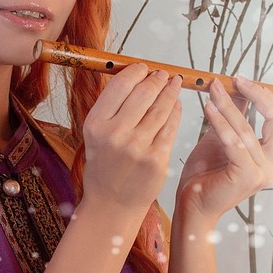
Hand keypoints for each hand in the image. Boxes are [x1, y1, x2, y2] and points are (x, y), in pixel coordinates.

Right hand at [81, 64, 182, 216]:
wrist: (112, 204)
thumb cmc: (105, 166)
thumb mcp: (96, 136)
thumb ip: (112, 108)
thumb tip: (135, 77)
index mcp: (95, 125)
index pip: (120, 86)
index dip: (136, 72)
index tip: (144, 69)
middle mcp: (115, 134)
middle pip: (143, 93)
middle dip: (157, 79)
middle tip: (163, 75)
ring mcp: (138, 147)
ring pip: (161, 108)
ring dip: (170, 91)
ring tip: (174, 84)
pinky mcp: (157, 159)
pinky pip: (170, 127)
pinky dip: (176, 112)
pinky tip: (177, 104)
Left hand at [176, 75, 272, 221]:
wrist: (192, 205)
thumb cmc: (205, 174)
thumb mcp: (222, 137)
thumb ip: (235, 114)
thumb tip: (238, 86)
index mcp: (271, 157)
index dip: (269, 99)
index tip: (244, 82)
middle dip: (260, 96)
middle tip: (237, 80)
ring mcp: (263, 173)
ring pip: (249, 130)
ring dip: (229, 106)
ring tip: (213, 90)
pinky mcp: (247, 176)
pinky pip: (235, 142)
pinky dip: (221, 123)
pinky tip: (208, 108)